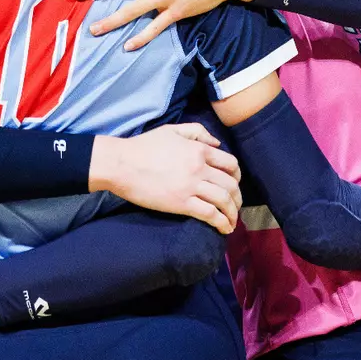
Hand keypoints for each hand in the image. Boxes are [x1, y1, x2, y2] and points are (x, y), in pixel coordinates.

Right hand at [90, 123, 241, 233]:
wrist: (122, 164)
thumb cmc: (144, 146)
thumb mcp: (172, 130)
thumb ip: (197, 132)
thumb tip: (217, 143)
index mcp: (199, 150)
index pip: (231, 164)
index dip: (237, 176)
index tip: (235, 184)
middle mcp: (200, 168)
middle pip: (231, 185)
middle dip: (238, 198)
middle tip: (236, 206)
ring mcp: (191, 186)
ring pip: (224, 201)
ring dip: (232, 213)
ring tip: (232, 221)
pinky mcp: (181, 203)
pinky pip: (210, 214)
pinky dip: (221, 223)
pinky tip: (224, 229)